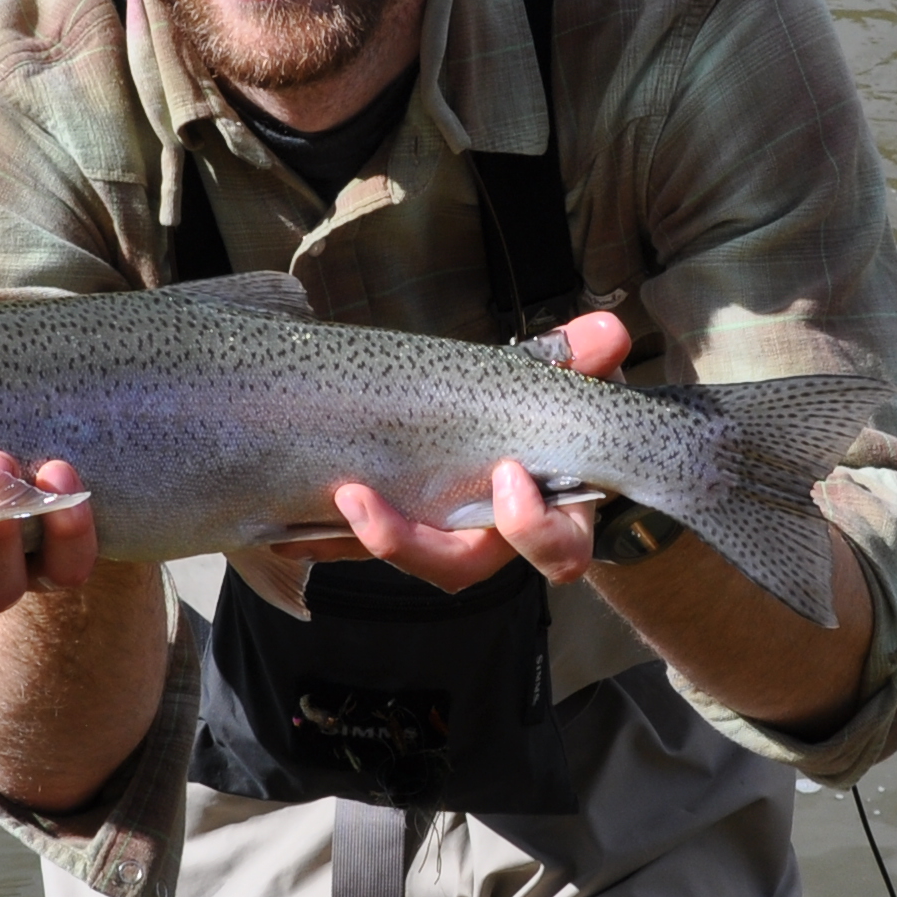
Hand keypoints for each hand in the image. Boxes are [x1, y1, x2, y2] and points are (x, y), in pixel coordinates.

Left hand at [324, 311, 630, 596]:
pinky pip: (365, 544)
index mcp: (551, 514)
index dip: (533, 529)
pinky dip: (331, 533)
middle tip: (360, 498)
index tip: (508, 477)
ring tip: (329, 500)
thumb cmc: (549, 413)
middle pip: (460, 565)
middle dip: (410, 542)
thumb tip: (608, 331)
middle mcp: (495, 537)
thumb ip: (581, 360)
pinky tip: (288, 521)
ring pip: (409, 557)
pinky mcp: (403, 523)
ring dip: (365, 535)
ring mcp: (445, 533)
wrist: (520, 431)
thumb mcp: (566, 383)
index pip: (555, 550)